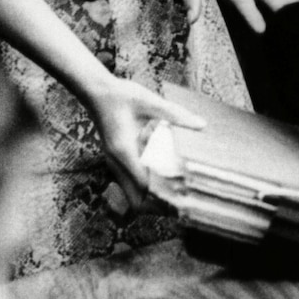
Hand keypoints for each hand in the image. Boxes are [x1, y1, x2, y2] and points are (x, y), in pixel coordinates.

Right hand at [84, 75, 204, 208]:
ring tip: (177, 193)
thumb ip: (175, 113)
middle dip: (159, 206)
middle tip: (183, 200)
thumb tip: (202, 124)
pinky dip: (146, 190)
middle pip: (137, 202)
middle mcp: (116, 163)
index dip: (165, 195)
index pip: (145, 186)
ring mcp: (114, 165)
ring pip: (133, 197)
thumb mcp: (149, 101)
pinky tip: (163, 178)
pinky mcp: (116, 162)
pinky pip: (131, 186)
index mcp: (124, 151)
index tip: (185, 194)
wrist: (97, 92)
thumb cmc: (122, 95)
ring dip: (153, 200)